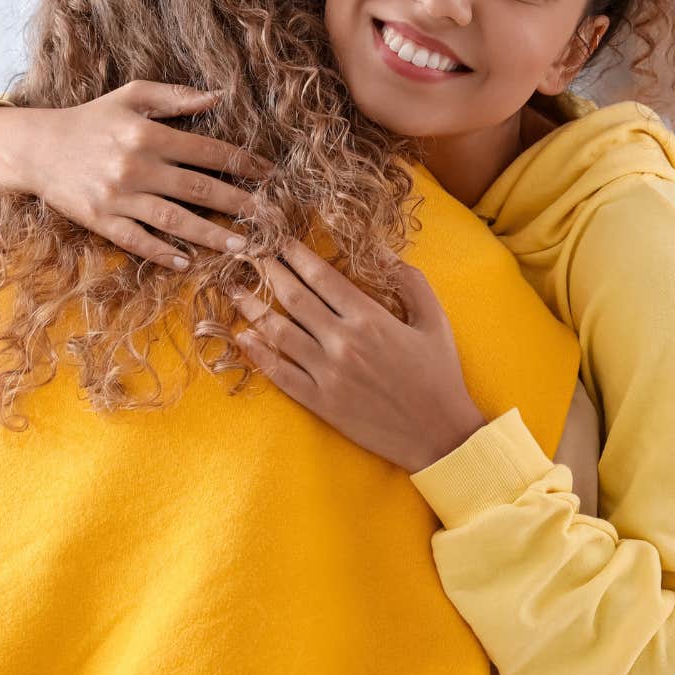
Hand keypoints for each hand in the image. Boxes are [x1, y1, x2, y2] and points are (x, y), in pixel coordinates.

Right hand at [0, 80, 270, 267]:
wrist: (36, 147)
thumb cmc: (90, 119)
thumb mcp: (130, 96)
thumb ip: (175, 96)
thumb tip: (218, 96)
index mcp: (148, 134)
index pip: (208, 150)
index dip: (242, 162)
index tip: (269, 174)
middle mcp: (136, 166)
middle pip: (199, 188)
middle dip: (240, 204)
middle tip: (271, 218)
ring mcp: (118, 196)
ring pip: (175, 220)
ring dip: (211, 235)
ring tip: (242, 246)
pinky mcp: (100, 220)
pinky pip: (137, 240)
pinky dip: (162, 252)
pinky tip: (187, 261)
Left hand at [227, 239, 486, 473]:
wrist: (438, 434)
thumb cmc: (440, 374)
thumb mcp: (434, 320)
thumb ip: (409, 280)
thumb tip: (381, 251)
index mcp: (370, 318)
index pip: (321, 277)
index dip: (295, 254)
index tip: (277, 240)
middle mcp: (343, 342)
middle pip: (293, 297)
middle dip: (267, 271)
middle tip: (247, 254)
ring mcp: (327, 374)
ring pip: (278, 332)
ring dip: (252, 307)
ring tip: (234, 289)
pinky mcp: (319, 402)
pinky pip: (279, 373)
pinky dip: (258, 353)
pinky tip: (243, 337)